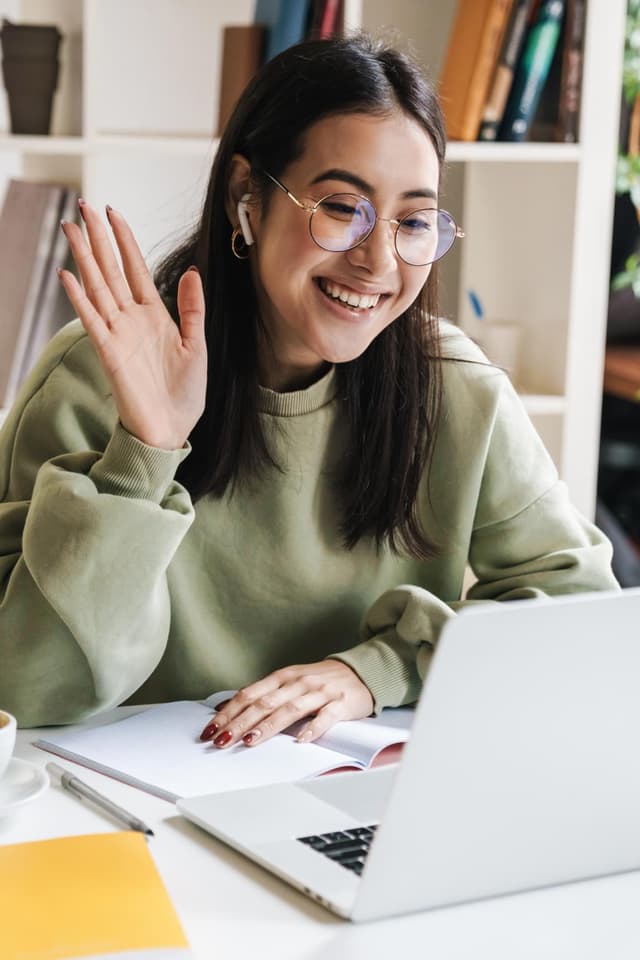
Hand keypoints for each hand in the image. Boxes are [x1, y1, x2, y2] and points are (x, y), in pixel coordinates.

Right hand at [58, 201, 206, 449]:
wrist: (171, 430)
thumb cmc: (184, 394)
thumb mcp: (196, 345)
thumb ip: (192, 309)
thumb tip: (192, 272)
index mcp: (154, 316)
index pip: (136, 268)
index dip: (125, 240)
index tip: (114, 211)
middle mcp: (132, 320)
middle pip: (111, 270)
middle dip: (98, 238)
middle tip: (84, 205)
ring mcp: (118, 334)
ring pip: (97, 287)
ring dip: (84, 257)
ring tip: (71, 228)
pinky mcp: (109, 353)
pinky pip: (92, 320)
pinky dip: (79, 298)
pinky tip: (67, 275)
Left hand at [199, 661, 373, 747]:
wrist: (361, 671)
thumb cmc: (320, 680)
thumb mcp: (289, 681)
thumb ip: (263, 693)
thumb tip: (228, 706)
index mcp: (283, 677)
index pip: (249, 694)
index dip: (229, 712)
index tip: (211, 729)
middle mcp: (298, 682)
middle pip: (264, 703)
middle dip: (239, 723)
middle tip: (221, 741)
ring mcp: (320, 692)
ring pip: (290, 709)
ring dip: (268, 726)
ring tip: (250, 740)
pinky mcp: (341, 703)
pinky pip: (326, 717)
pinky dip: (313, 728)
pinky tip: (301, 740)